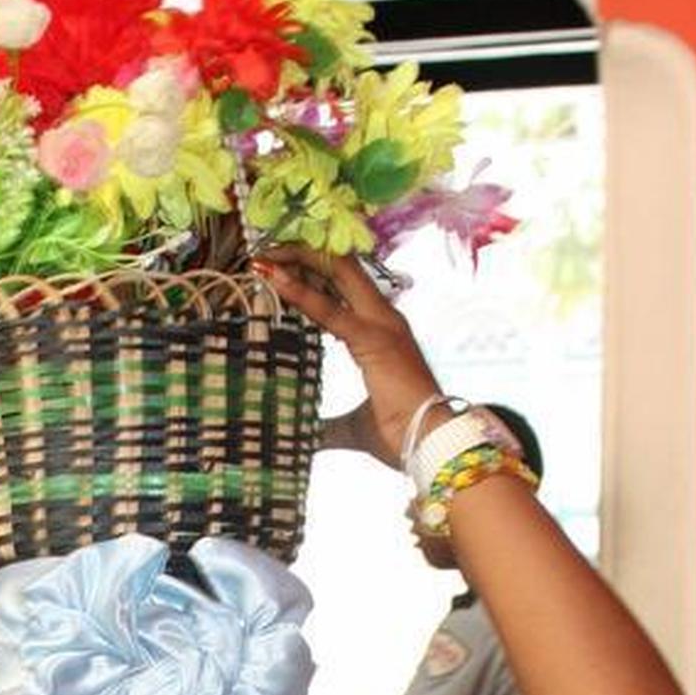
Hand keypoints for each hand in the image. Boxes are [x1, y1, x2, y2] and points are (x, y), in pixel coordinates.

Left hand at [254, 247, 439, 467]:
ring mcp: (382, 324)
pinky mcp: (373, 339)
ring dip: (297, 260)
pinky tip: (274, 276)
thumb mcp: (355, 427)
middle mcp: (384, 318)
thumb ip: (330, 427)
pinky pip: (329, 309)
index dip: (314, 272)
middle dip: (303, 252)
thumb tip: (311, 436)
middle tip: (266, 250)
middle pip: (341, 267)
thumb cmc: (401, 436)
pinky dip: (299, 291)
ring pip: (336, 273)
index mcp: (382, 331)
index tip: (281, 267)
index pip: (346, 286)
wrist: (431, 444)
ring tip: (264, 254)